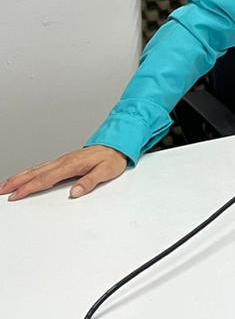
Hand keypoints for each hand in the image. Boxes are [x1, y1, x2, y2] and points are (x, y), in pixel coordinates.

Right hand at [1, 146, 127, 200]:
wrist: (118, 145)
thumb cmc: (112, 159)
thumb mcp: (106, 171)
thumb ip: (90, 182)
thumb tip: (75, 191)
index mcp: (72, 165)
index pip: (46, 179)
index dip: (30, 188)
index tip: (16, 196)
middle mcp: (64, 161)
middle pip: (36, 173)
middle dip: (17, 182)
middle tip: (2, 191)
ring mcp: (62, 160)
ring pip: (37, 169)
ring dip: (20, 177)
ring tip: (6, 185)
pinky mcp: (63, 161)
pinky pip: (42, 168)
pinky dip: (29, 173)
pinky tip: (24, 177)